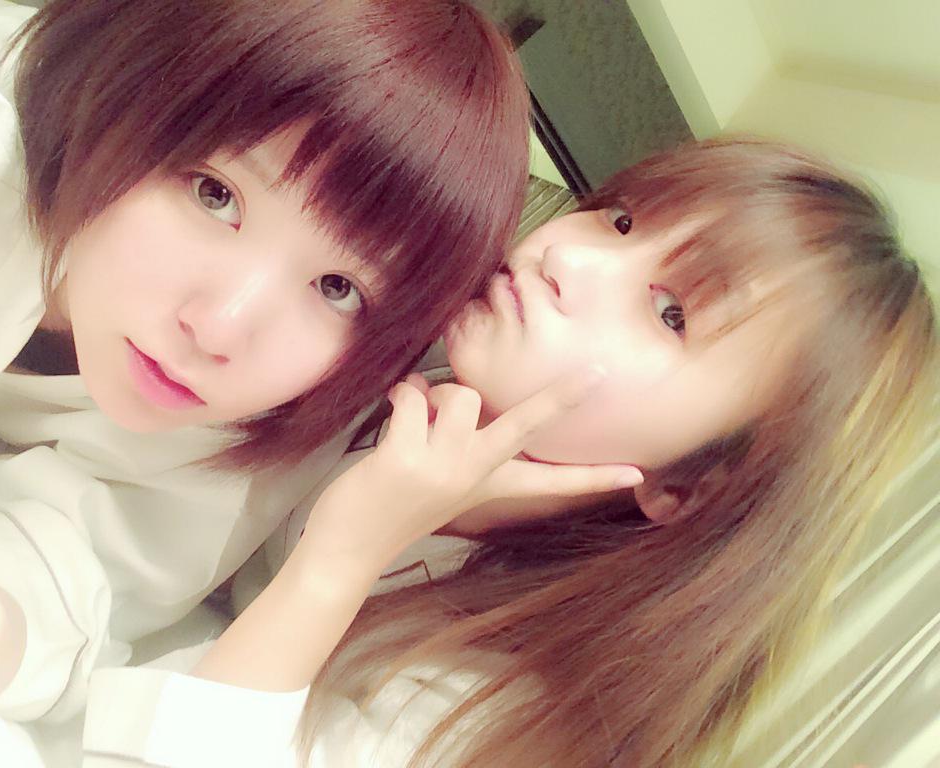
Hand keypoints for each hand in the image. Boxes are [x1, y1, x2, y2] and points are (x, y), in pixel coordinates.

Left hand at [305, 371, 642, 568]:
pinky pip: (413, 396)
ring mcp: (443, 468)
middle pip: (525, 426)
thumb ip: (456, 440)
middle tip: (593, 376)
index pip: (551, 481)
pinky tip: (391, 414)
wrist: (346, 549)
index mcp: (488, 486)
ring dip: (434, 393)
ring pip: (460, 394)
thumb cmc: (392, 506)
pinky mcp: (407, 460)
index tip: (638, 473)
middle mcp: (473, 476)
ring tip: (415, 416)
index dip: (595, 476)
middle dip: (559, 398)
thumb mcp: (441, 483)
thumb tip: (442, 387)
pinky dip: (400, 395)